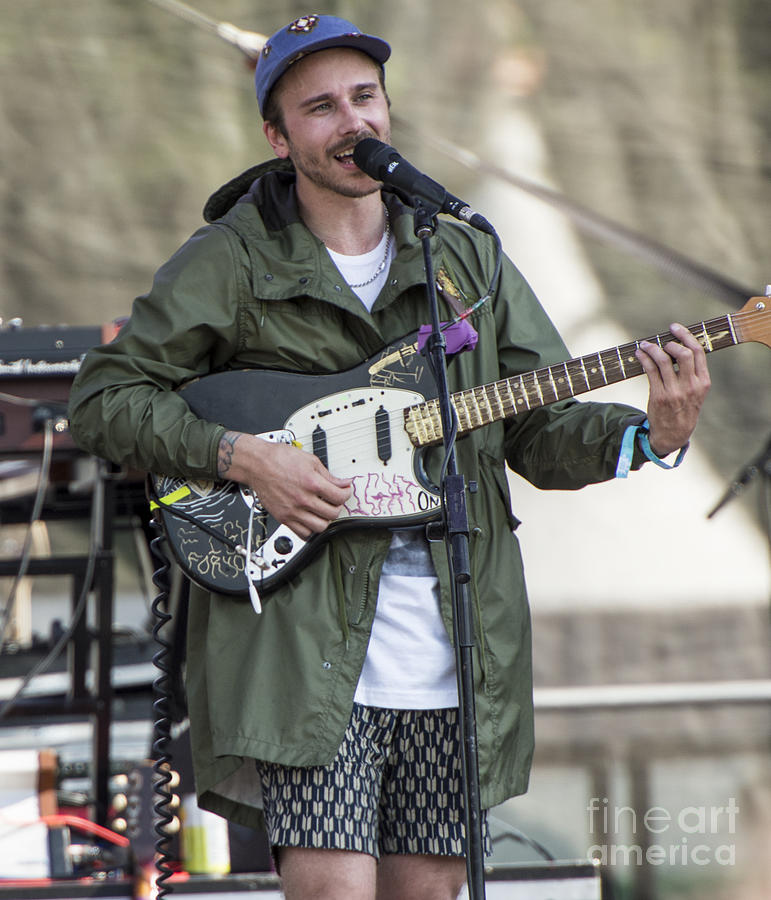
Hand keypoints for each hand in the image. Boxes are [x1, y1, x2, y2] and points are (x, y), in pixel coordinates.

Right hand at [217, 432, 351, 537]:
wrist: (257, 464)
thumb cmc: (279, 459)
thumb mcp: (309, 460)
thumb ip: (328, 475)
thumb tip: (343, 483)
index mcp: (311, 483)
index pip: (339, 497)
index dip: (346, 493)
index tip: (344, 491)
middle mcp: (303, 499)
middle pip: (332, 514)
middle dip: (337, 506)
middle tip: (334, 501)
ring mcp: (292, 511)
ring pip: (320, 527)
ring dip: (325, 520)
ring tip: (323, 511)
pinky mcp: (283, 518)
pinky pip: (303, 533)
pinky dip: (310, 529)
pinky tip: (311, 520)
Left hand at [636, 322, 710, 456]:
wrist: (673, 434)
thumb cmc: (684, 409)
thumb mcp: (697, 392)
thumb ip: (692, 373)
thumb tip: (679, 346)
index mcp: (703, 382)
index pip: (698, 352)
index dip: (686, 336)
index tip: (675, 328)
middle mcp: (690, 386)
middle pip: (683, 354)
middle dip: (671, 342)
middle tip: (663, 340)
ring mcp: (674, 391)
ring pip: (663, 361)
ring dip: (652, 348)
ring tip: (645, 345)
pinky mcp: (658, 396)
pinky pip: (650, 371)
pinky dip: (643, 359)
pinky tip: (639, 354)